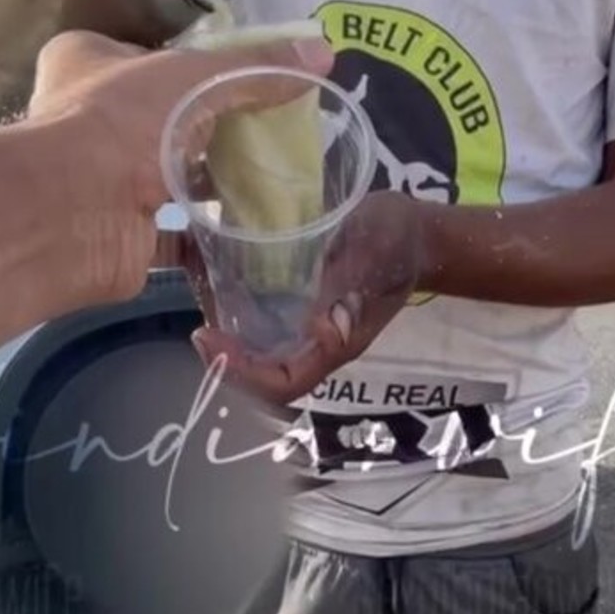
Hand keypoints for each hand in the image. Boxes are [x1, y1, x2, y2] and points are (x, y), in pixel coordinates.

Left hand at [23, 30, 336, 313]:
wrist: (75, 213)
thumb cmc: (123, 121)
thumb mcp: (200, 77)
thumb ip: (259, 69)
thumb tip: (324, 54)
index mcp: (85, 62)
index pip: (144, 54)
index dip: (188, 63)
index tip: (237, 77)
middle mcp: (87, 119)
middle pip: (158, 118)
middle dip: (207, 127)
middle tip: (266, 129)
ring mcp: (102, 181)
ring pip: (165, 178)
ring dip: (209, 182)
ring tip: (269, 176)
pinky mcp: (121, 234)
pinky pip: (174, 235)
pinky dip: (209, 236)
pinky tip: (252, 231)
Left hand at [190, 191, 427, 403]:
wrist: (415, 230)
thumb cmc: (397, 242)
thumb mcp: (376, 254)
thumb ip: (350, 286)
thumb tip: (322, 330)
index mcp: (336, 343)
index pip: (284, 383)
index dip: (243, 375)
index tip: (210, 342)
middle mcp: (315, 344)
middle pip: (263, 378)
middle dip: (226, 364)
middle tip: (200, 331)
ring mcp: (306, 327)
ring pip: (257, 351)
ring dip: (226, 339)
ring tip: (202, 304)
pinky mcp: (299, 304)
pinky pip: (260, 320)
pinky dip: (233, 308)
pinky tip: (214, 279)